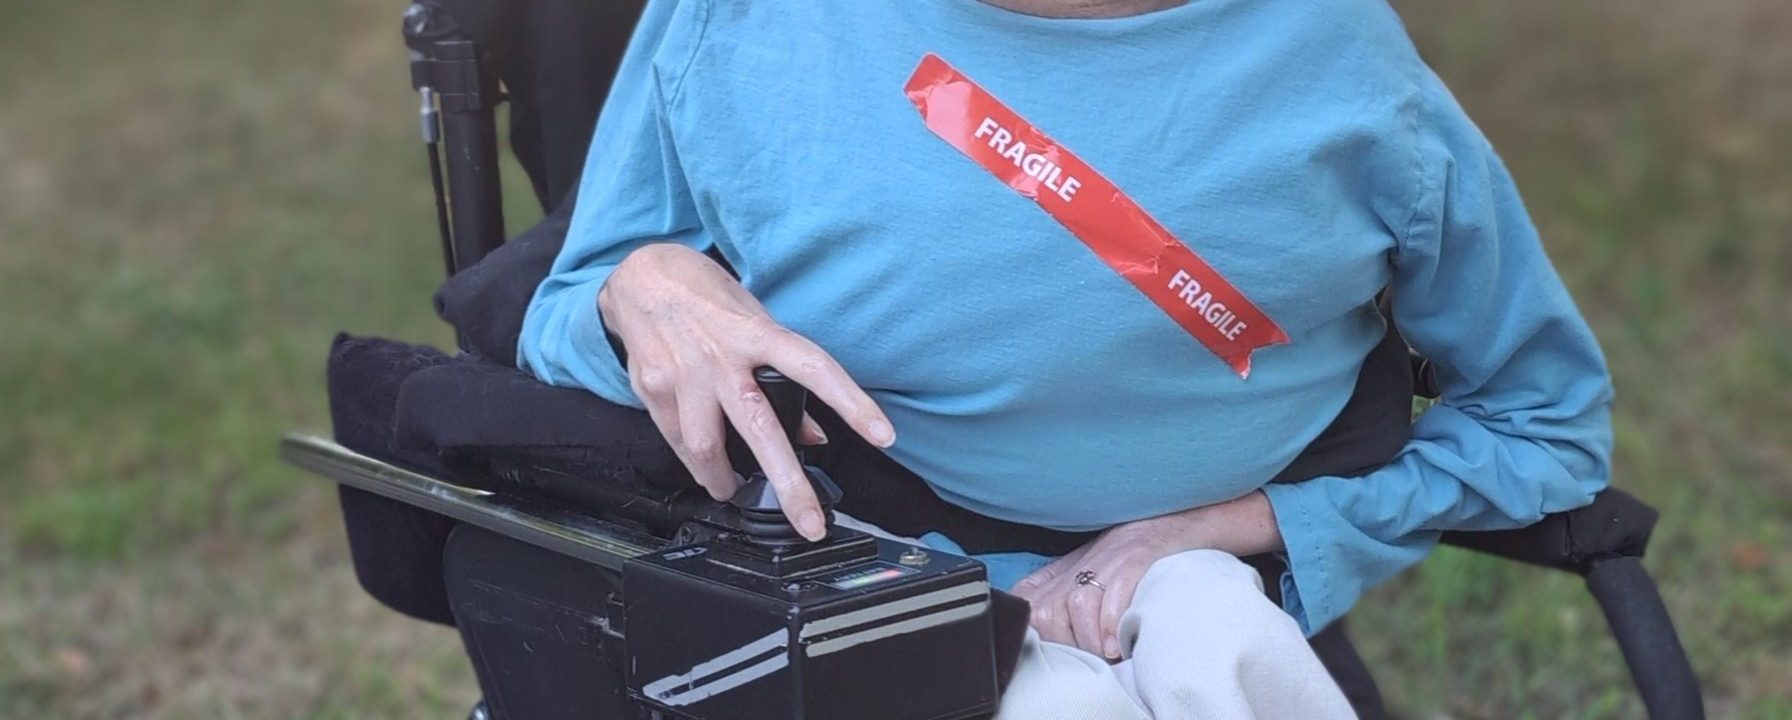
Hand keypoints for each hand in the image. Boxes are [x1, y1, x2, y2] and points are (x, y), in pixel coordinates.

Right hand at [598, 243, 895, 539]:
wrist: (641, 275)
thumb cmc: (705, 295)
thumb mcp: (755, 320)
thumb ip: (783, 374)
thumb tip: (813, 432)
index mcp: (756, 333)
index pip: (815, 369)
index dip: (852, 403)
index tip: (882, 436)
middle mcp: (722, 357)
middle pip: (761, 428)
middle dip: (789, 485)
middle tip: (810, 523)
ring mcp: (685, 375)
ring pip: (708, 447)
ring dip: (725, 481)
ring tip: (735, 491)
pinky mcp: (654, 390)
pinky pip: (678, 441)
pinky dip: (695, 463)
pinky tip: (705, 470)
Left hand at [1011, 491, 1282, 658]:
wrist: (1176, 526)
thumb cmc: (1130, 565)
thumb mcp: (1085, 584)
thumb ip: (1061, 610)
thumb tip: (1046, 646)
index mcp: (1057, 574)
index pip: (1025, 607)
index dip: (1040, 635)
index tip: (1064, 654)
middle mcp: (1077, 565)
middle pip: (1047, 614)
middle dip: (1070, 644)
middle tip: (1095, 660)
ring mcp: (1106, 559)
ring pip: (1076, 606)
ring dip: (1092, 639)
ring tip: (1111, 654)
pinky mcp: (1135, 558)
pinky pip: (1113, 595)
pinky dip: (1113, 623)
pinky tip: (1121, 641)